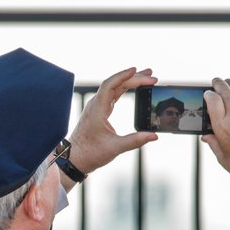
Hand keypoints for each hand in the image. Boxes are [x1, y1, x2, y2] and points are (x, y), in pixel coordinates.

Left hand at [65, 67, 157, 185]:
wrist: (74, 159)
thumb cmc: (90, 153)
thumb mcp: (115, 148)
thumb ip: (135, 141)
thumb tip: (154, 136)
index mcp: (97, 109)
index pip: (110, 85)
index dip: (123, 76)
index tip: (136, 70)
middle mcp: (96, 104)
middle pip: (116, 84)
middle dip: (134, 78)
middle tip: (153, 77)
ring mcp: (97, 107)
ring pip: (114, 88)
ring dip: (130, 81)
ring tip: (147, 77)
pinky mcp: (99, 111)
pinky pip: (112, 94)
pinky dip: (124, 88)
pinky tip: (134, 86)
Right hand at [201, 78, 229, 189]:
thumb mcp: (221, 156)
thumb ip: (213, 142)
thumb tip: (206, 136)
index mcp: (222, 127)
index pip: (213, 100)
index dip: (209, 94)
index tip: (207, 92)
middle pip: (226, 92)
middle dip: (219, 84)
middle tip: (216, 80)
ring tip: (228, 82)